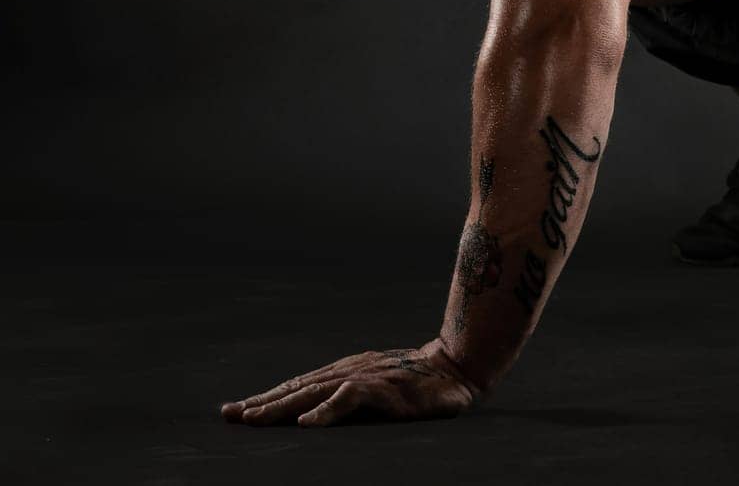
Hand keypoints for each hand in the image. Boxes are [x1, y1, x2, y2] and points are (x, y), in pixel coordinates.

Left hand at [220, 339, 479, 426]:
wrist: (457, 367)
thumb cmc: (420, 382)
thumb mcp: (379, 388)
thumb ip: (352, 397)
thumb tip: (319, 414)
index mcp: (346, 372)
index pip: (300, 385)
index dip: (269, 397)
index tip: (238, 410)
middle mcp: (349, 371)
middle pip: (298, 387)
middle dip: (262, 402)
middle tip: (229, 414)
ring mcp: (365, 377)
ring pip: (313, 391)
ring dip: (280, 406)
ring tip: (252, 419)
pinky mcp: (383, 388)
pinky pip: (349, 399)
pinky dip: (325, 410)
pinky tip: (305, 423)